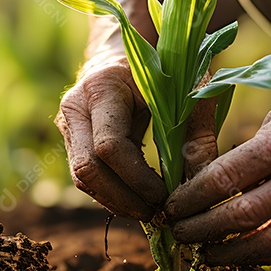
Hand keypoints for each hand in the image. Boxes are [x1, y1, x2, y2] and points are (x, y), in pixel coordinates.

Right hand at [56, 53, 218, 220]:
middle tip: (157, 215)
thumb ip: (196, 129)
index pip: (109, 146)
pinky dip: (112, 195)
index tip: (166, 195)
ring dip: (116, 202)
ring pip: (82, 179)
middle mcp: (74, 108)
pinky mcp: (71, 142)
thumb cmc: (161, 69)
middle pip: (87, 169)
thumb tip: (202, 179)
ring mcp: (67, 126)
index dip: (137, 179)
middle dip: (123, 199)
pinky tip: (138, 201)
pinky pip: (85, 178)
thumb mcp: (184, 89)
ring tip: (151, 212)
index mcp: (101, 88)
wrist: (126, 56)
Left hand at [166, 0, 270, 265]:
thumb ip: (252, 143)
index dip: (190, 198)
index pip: (224, 178)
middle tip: (178, 234)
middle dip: (201, 230)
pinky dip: (268, 258)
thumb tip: (210, 169)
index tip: (170, 205)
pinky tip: (248, 258)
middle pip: (238, 217)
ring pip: (268, 244)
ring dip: (231, 255)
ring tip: (207, 257)